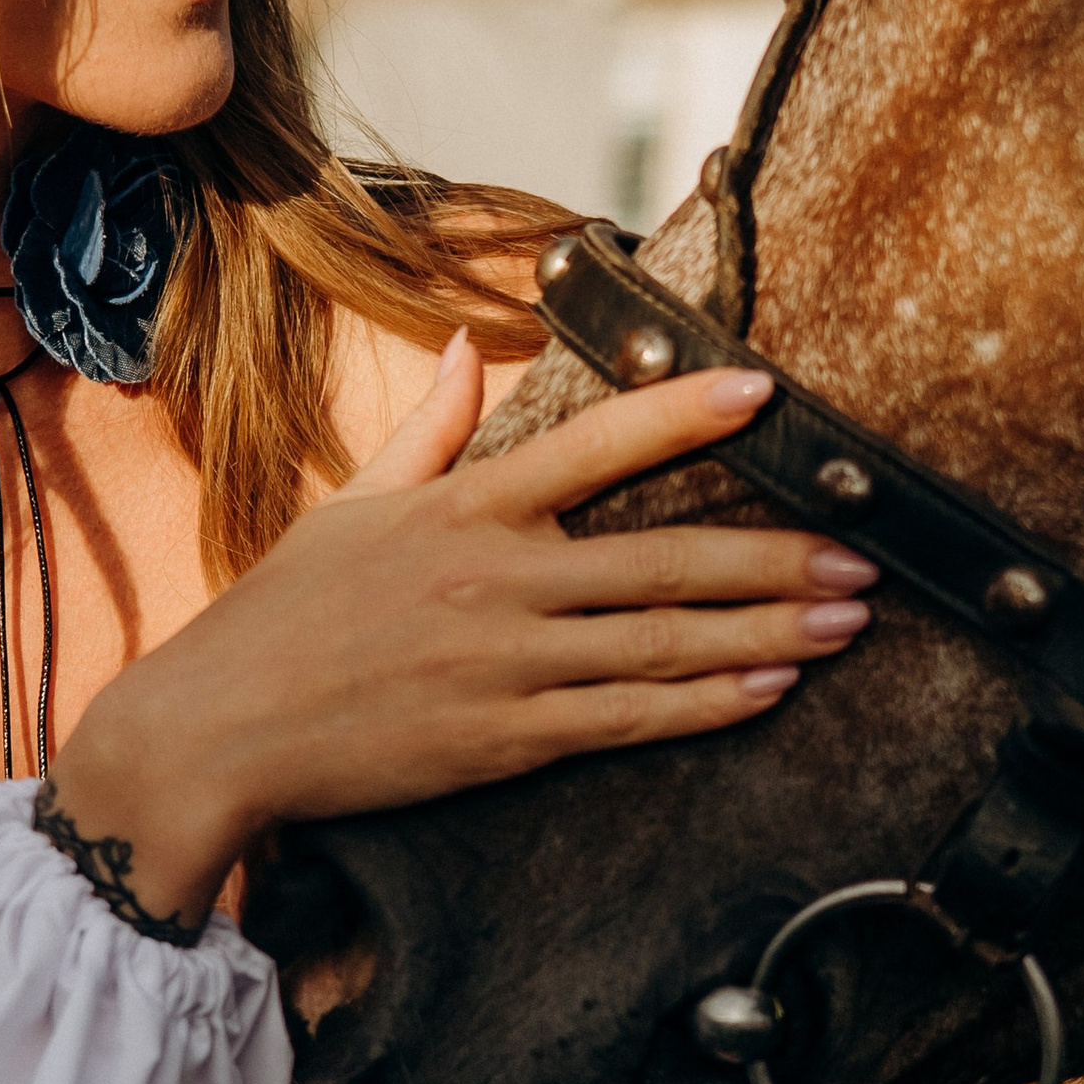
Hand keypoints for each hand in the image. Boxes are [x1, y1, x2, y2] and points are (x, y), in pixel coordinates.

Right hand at [45, 333, 876, 926]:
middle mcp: (497, 580)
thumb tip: (465, 342)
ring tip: (846, 622)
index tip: (765, 393)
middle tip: (863, 552)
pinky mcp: (508, 740)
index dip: (683, 414)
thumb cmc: (282, 616)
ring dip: (769, 632)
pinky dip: (707, 704)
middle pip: (664, 561)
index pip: (594, 444)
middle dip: (777, 557)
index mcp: (464, 508)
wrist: (220, 731)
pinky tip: (770, 690)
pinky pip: (629, 719)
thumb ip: (429, 427)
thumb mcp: (350, 504)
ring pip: (664, 644)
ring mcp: (507, 665)